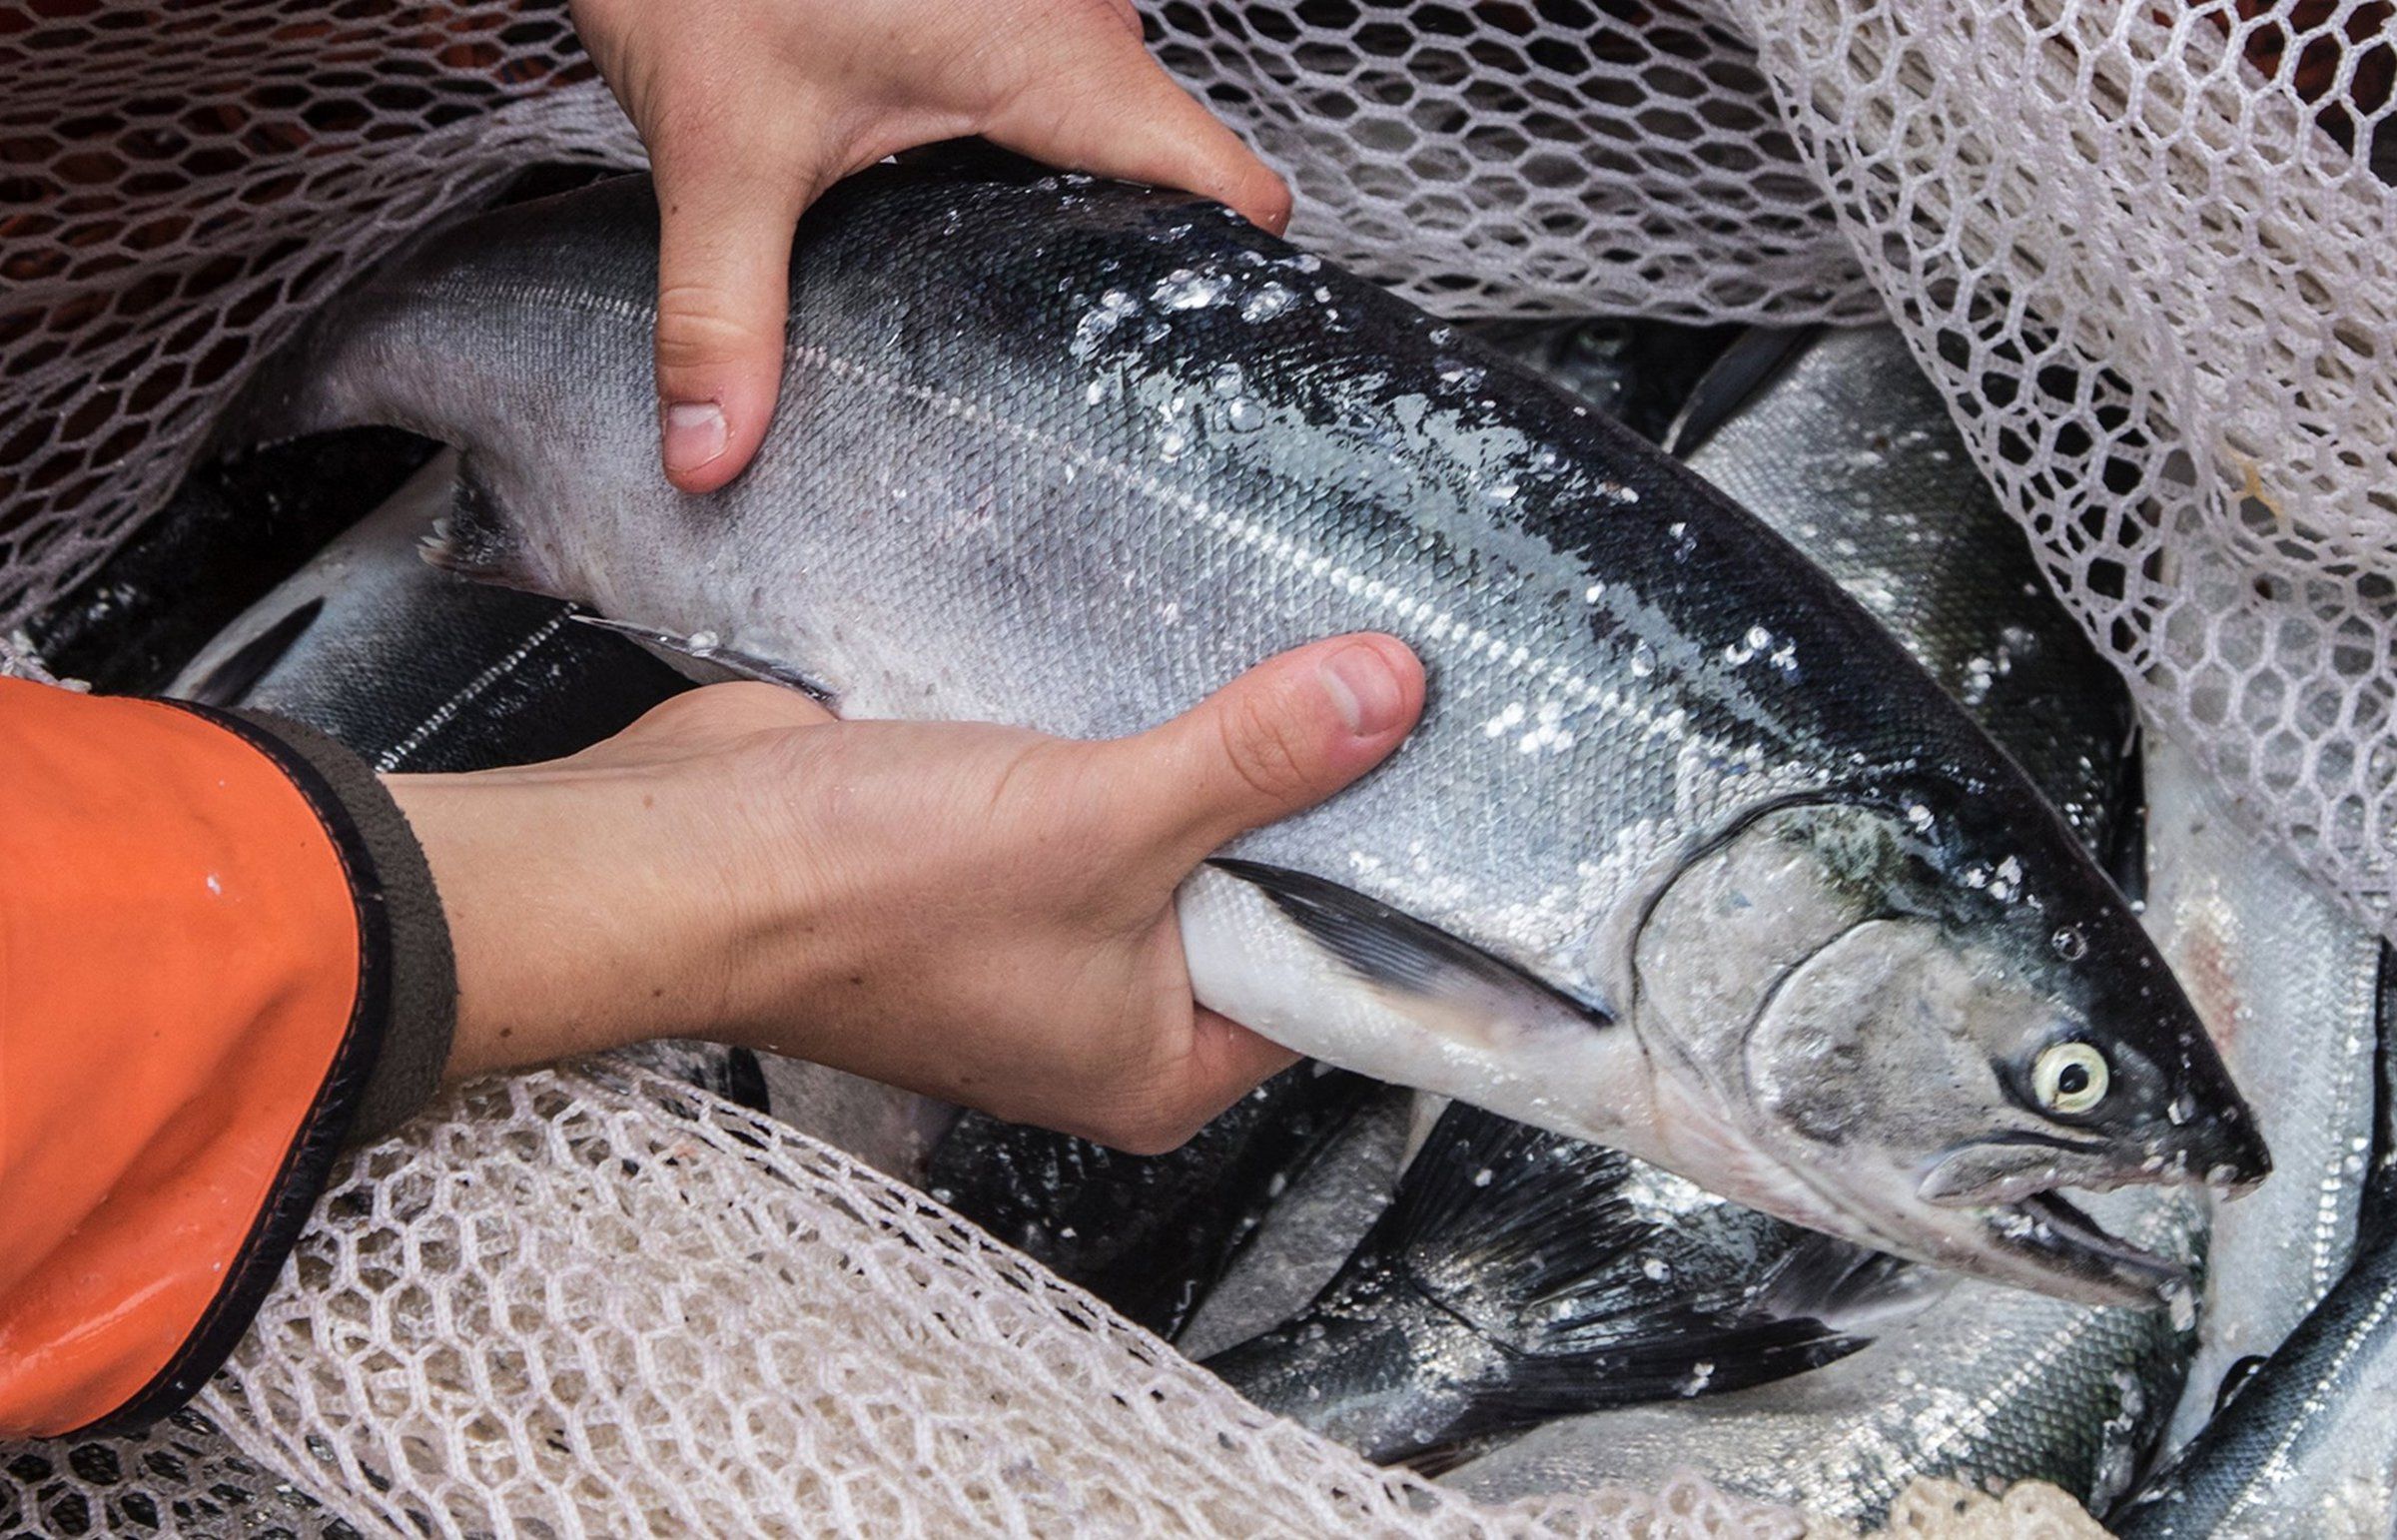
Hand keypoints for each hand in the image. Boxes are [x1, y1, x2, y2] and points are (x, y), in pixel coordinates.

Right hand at [387, 635, 1419, 1151]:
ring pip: (1178, 821)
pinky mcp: (994, 846)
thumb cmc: (861, 904)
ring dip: (1208, 744)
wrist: (677, 856)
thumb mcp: (1102, 824)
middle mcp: (1112, 1010)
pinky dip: (1126, 721)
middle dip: (1299, 789)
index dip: (1390, 871)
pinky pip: (1101, 778)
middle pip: (1259, 886)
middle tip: (1378, 679)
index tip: (1449, 770)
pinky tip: (1163, 649)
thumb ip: (1254, 763)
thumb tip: (1386, 701)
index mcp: (1160, 1062)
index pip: (1331, 973)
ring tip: (1285, 647)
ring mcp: (1050, 927)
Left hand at [568, 0, 1292, 493]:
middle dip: (1131, 288)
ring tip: (1020, 338)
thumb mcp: (718, 151)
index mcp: (1054, 57)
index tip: (1191, 380)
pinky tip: (964, 255)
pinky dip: (1023, 191)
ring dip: (1073, 239)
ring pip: (1112, 153)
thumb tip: (713, 453)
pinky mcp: (995, 21)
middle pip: (1172, 189)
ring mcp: (1044, 18)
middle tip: (1077, 393)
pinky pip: (1054, 122)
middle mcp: (1073, 31)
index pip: (1228, 187)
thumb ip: (723, 312)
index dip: (1234, 288)